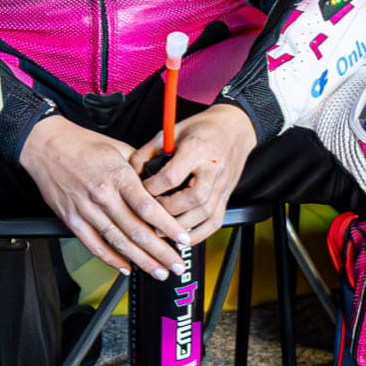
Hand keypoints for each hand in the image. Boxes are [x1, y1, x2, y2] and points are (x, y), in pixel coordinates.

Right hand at [20, 115, 187, 278]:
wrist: (46, 146)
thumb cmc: (82, 145)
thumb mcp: (119, 148)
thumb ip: (142, 167)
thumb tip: (164, 182)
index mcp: (118, 176)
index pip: (148, 208)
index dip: (168, 227)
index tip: (183, 239)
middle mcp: (103, 195)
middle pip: (136, 231)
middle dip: (160, 252)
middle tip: (176, 265)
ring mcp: (86, 210)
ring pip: (118, 242)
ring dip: (140, 261)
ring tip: (158, 271)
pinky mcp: (71, 219)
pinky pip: (94, 244)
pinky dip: (110, 259)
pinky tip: (126, 268)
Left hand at [129, 103, 256, 244]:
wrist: (235, 128)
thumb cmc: (202, 128)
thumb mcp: (171, 131)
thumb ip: (148, 152)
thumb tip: (130, 173)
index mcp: (197, 149)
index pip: (171, 176)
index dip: (152, 188)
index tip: (140, 191)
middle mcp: (212, 169)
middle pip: (191, 199)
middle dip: (167, 211)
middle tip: (149, 214)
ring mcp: (222, 185)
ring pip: (204, 215)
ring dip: (180, 227)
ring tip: (161, 230)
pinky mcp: (226, 197)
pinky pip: (214, 222)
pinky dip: (198, 235)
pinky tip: (182, 238)